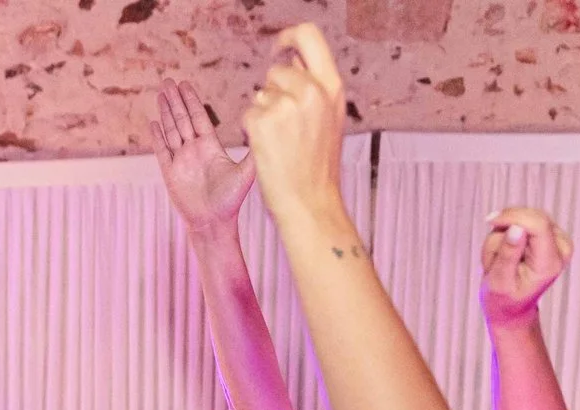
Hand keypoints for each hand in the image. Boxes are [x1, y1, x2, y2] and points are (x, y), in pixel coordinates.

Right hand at [153, 79, 254, 230]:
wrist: (213, 223)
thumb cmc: (231, 201)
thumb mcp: (246, 173)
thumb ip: (254, 152)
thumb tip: (265, 129)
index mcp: (211, 147)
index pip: (199, 118)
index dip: (191, 101)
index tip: (185, 84)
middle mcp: (194, 150)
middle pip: (182, 119)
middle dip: (175, 100)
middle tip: (168, 80)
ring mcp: (181, 160)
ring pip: (171, 130)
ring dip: (165, 112)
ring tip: (160, 94)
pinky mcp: (170, 173)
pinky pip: (161, 151)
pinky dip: (157, 137)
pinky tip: (153, 122)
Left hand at [244, 25, 349, 224]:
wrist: (311, 204)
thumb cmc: (318, 166)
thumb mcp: (328, 119)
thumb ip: (314, 88)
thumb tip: (294, 61)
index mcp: (331, 86)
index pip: (309, 35)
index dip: (289, 36)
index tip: (278, 46)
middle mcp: (311, 91)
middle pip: (277, 69)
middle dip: (272, 90)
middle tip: (280, 122)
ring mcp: (286, 106)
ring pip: (261, 95)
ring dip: (263, 114)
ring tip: (281, 144)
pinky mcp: (262, 122)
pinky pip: (248, 114)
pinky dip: (252, 131)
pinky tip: (269, 151)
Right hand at [479, 207, 567, 329]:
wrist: (512, 306)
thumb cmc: (503, 298)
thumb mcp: (499, 281)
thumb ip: (508, 255)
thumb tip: (517, 228)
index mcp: (550, 263)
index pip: (538, 225)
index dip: (513, 217)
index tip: (490, 221)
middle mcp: (560, 248)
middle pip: (530, 216)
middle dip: (504, 231)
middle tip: (493, 258)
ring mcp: (558, 238)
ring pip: (523, 216)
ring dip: (503, 233)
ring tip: (499, 259)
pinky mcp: (549, 231)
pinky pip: (523, 217)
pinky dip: (508, 231)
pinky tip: (506, 250)